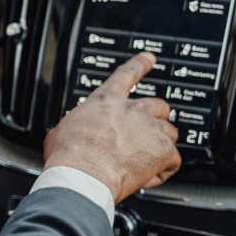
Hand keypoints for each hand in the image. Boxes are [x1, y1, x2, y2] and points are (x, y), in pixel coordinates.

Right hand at [44, 52, 180, 202]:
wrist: (82, 175)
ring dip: (161, 144)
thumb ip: (75, 126)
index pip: (127, 74)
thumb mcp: (62, 130)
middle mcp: (132, 110)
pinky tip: (148, 177)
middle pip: (158, 105)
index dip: (140, 64)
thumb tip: (68, 134)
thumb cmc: (68, 154)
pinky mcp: (163, 151)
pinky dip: (163, 170)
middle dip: (155, 118)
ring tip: (146, 159)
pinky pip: (173, 160)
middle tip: (146, 132)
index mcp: (106, 101)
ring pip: (170, 132)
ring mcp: (151, 129)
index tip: (149, 58)